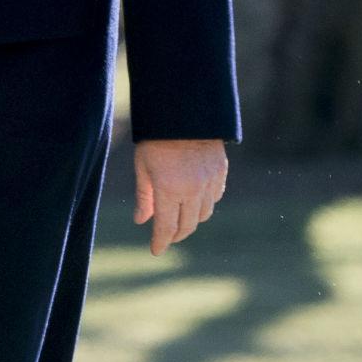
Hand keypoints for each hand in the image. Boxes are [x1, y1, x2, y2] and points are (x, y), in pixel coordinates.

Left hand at [133, 138, 226, 255]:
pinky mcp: (220, 171)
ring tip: (180, 216)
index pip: (166, 227)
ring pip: (204, 214)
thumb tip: (141, 221)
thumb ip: (144, 196)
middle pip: (187, 226)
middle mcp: (192, 189)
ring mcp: (209, 181)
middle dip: (175, 234)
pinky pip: (215, 197)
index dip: (160, 242)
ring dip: (191, 220)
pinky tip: (195, 199)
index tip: (155, 250)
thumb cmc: (155, 138)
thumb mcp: (143, 166)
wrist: (184, 111)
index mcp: (169, 189)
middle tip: (166, 235)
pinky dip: (205, 203)